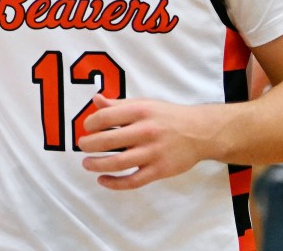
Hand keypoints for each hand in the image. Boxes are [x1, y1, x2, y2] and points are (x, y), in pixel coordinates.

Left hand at [77, 94, 215, 189]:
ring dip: (97, 165)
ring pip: (118, 163)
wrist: (200, 132)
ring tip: (87, 164)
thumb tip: (95, 99)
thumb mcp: (144, 104)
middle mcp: (146, 131)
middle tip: (82, 146)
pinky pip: (133, 180)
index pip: (106, 117)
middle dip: (89, 145)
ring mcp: (153, 152)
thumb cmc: (167, 116)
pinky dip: (115, 183)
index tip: (87, 127)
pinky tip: (103, 180)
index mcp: (140, 111)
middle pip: (108, 141)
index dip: (91, 123)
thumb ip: (118, 104)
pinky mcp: (159, 170)